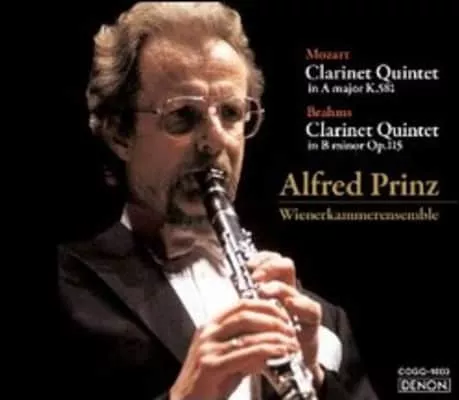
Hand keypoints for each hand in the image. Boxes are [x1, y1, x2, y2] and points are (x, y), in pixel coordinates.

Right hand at [169, 298, 299, 399]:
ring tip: (290, 343)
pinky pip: (245, 354)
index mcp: (211, 325)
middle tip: (290, 328)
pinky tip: (279, 352)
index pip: (241, 305)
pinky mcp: (212, 366)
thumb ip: (246, 347)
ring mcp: (208, 348)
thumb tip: (270, 342)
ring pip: (248, 335)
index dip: (265, 306)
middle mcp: (208, 333)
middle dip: (273, 320)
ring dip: (274, 337)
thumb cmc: (207, 382)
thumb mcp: (227, 357)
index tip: (282, 314)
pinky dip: (266, 351)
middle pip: (245, 315)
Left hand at [247, 251, 324, 386]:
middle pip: (285, 266)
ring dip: (277, 286)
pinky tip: (289, 304)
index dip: (260, 258)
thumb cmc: (265, 341)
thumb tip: (222, 288)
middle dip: (269, 267)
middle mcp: (287, 293)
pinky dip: (300, 305)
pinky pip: (311, 309)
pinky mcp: (311, 323)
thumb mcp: (251, 319)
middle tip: (255, 277)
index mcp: (271, 288)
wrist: (288, 369)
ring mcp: (300, 306)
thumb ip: (243, 304)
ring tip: (264, 291)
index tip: (247, 265)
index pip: (270, 261)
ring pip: (293, 286)